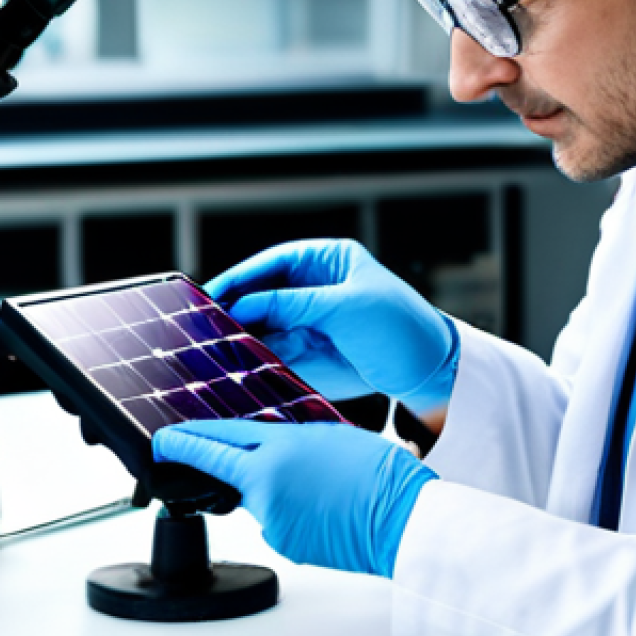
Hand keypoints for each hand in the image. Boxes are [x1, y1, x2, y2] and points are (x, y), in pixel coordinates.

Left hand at [153, 419, 434, 577]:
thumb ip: (288, 440)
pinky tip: (319, 507)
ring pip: (256, 496)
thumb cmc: (377, 473)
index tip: (164, 439)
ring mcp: (273, 518)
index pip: (218, 439)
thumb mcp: (328, 435)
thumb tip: (269, 449)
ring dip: (272, 487)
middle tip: (170, 449)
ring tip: (317, 483)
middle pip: (221, 467)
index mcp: (278, 449)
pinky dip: (288, 512)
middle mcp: (267, 484)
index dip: (186, 439)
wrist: (403, 519)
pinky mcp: (284, 543)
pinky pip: (275, 521)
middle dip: (192, 457)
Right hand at [207, 239, 458, 410]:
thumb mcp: (346, 307)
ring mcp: (310, 321)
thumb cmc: (400, 326)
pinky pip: (275, 351)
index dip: (243, 275)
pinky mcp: (310, 353)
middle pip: (263, 293)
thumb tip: (244, 305)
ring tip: (212, 344)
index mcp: (326, 261)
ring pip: (265, 323)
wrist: (432, 374)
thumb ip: (292, 304)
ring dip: (241, 333)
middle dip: (236, 306)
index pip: (275, 263)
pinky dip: (255, 356)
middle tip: (204, 321)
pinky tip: (236, 361)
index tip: (213, 291)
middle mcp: (313, 288)